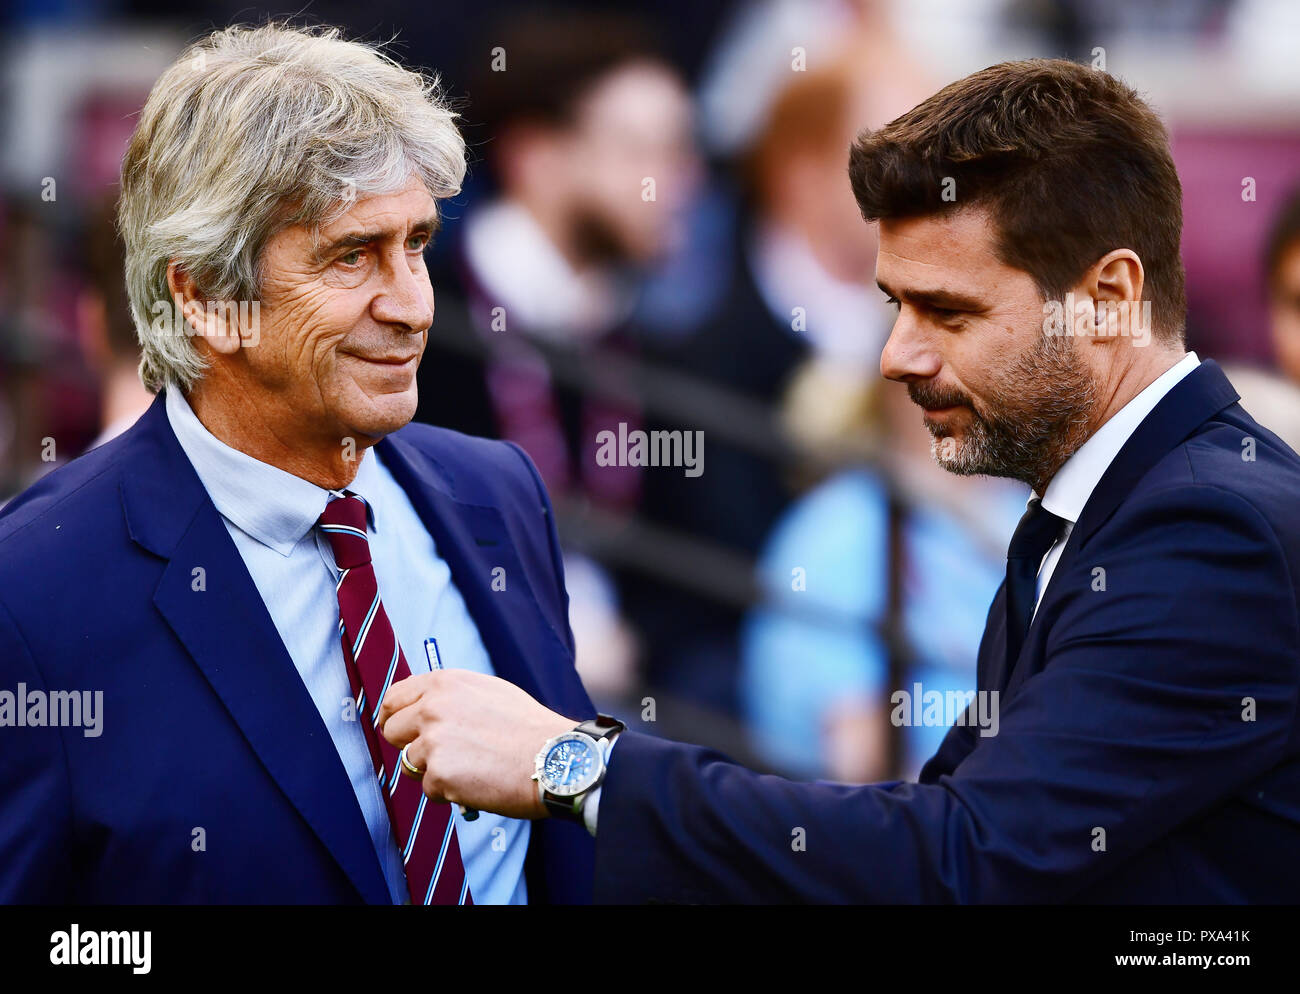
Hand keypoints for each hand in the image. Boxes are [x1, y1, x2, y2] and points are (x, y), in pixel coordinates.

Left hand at [377, 669, 573, 819]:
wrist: (553, 756)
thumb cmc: (528, 727)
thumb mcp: (487, 692)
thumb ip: (450, 697)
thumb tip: (423, 708)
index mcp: (444, 683)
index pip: (394, 698)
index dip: (396, 717)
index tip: (402, 730)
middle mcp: (433, 707)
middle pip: (391, 731)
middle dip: (409, 746)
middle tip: (437, 756)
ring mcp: (433, 741)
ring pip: (410, 764)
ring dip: (434, 771)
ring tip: (470, 769)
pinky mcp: (439, 773)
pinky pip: (430, 789)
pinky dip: (449, 792)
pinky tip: (478, 783)